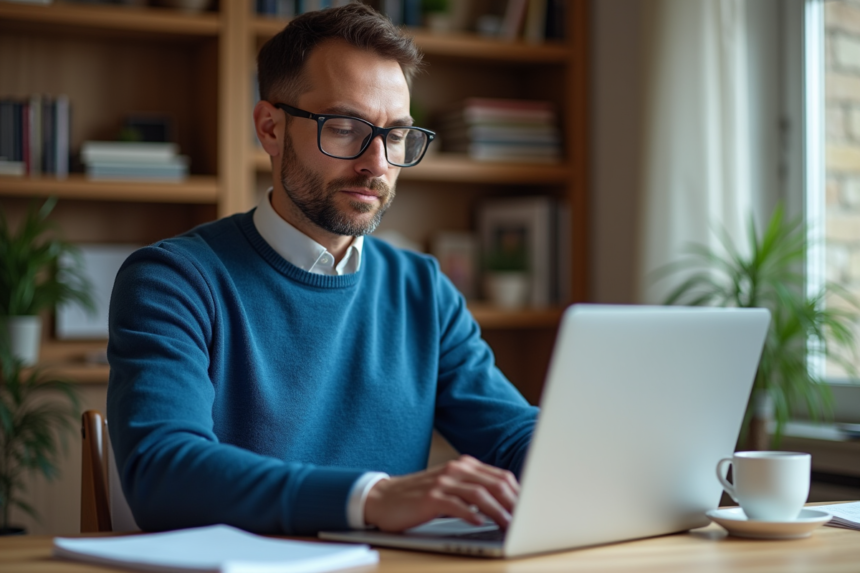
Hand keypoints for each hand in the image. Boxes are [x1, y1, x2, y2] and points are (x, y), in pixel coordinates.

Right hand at [363, 455, 518, 531]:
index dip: (518, 494)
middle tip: (526, 520)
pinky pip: (456, 505)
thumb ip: (473, 490)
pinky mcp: (430, 497)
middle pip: (495, 483)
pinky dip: (471, 514)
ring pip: (479, 494)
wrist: (383, 498)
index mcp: (464, 465)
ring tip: (510, 525)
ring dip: (498, 511)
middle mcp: (455, 469)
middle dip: (514, 503)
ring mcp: (442, 482)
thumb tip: (505, 506)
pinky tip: (480, 522)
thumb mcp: (449, 488)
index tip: (530, 510)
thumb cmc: (419, 497)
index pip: (500, 477)